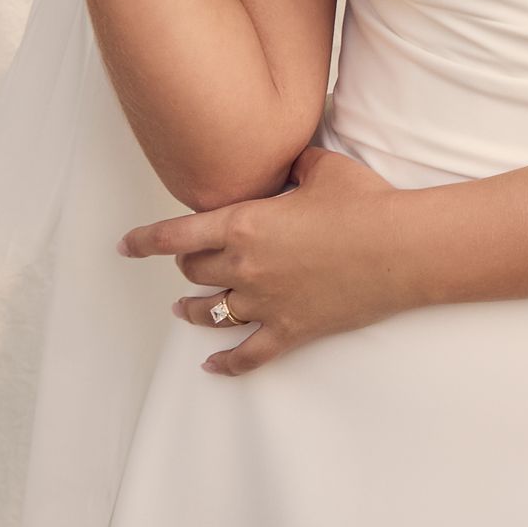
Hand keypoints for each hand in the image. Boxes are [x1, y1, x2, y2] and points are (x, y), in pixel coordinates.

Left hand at [117, 145, 422, 375]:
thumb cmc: (364, 203)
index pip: (176, 235)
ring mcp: (265, 302)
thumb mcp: (323, 168)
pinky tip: (211, 367)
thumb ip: (295, 164)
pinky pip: (248, 354)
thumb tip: (291, 159)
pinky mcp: (290, 329)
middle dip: (186, 267)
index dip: (145, 241)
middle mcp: (245, 265)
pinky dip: (226, 363)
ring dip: (193, 310)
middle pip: (194, 272)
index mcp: (245, 223)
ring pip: (211, 312)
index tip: (127, 246)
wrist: (400, 248)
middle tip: (187, 264)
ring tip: (184, 309)